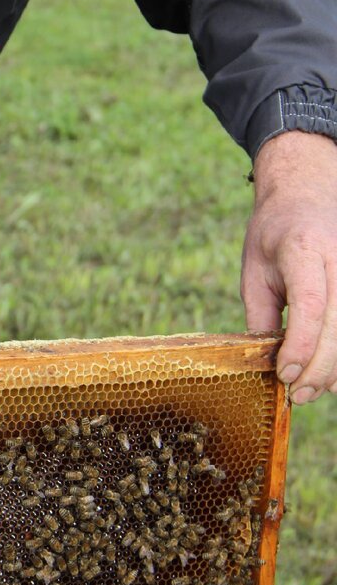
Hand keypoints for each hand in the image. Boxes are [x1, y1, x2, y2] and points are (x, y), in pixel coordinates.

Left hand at [242, 131, 336, 403]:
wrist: (309, 189)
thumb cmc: (276, 231)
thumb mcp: (255, 269)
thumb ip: (262, 314)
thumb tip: (265, 361)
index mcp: (304, 250)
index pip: (311, 304)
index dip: (301, 345)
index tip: (285, 374)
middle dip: (320, 367)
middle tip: (298, 395)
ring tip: (313, 388)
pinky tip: (333, 372)